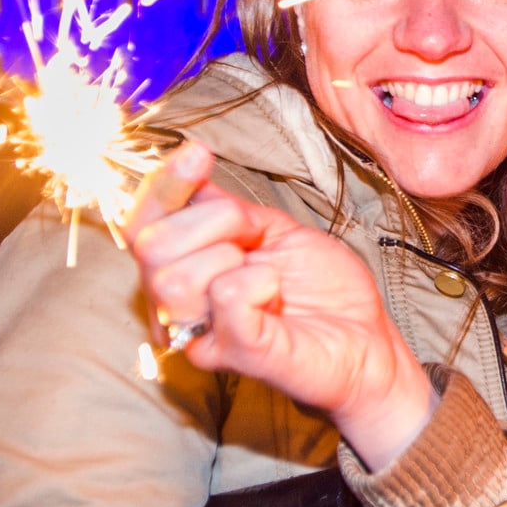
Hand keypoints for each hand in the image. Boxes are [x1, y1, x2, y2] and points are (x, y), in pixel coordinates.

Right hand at [123, 140, 433, 466]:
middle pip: (151, 246)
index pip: (139, 225)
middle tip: (256, 236)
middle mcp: (178, 307)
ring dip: (233, 255)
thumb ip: (222, 206)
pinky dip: (258, 282)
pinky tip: (276, 294)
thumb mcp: (271, 229)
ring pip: (176, 277)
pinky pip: (225, 296)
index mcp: (182, 271)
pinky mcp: (236, 353)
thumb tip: (187, 164)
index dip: (163, 185)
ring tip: (269, 273)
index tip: (197, 153)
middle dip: (213, 220)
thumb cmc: (321, 290)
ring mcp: (203, 335)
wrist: (366, 337)